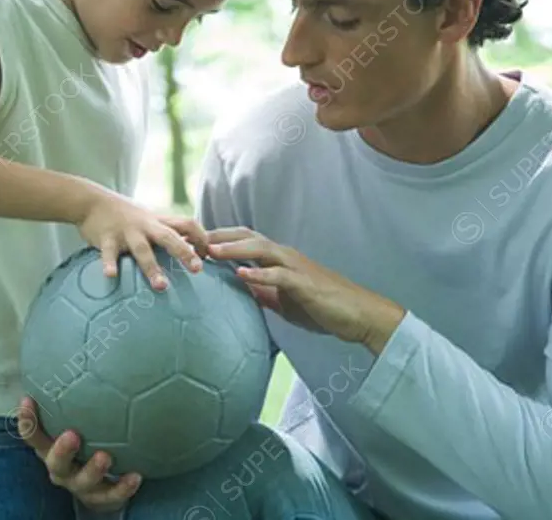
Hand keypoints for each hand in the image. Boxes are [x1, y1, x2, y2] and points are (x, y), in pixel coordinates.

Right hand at [17, 396, 141, 512]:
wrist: (102, 483)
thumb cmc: (89, 438)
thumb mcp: (78, 417)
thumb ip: (77, 389)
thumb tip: (85, 342)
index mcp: (51, 449)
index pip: (33, 435)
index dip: (27, 420)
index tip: (27, 399)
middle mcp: (62, 469)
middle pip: (53, 463)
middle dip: (60, 450)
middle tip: (72, 434)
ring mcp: (81, 485)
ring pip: (82, 482)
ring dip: (92, 470)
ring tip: (106, 456)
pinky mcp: (101, 499)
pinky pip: (112, 496)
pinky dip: (123, 487)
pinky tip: (137, 475)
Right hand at [76, 191, 206, 290]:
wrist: (92, 201)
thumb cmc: (125, 215)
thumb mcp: (149, 219)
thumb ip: (167, 231)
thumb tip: (193, 247)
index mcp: (158, 221)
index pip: (187, 224)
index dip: (201, 238)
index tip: (210, 255)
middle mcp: (145, 226)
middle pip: (169, 237)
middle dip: (184, 252)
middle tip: (198, 270)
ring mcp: (126, 232)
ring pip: (142, 250)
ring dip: (152, 268)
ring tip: (161, 286)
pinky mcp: (106, 238)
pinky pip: (109, 253)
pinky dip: (109, 264)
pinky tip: (110, 276)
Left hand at [207, 227, 405, 352]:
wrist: (358, 316)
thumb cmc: (322, 307)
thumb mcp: (284, 301)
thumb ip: (264, 292)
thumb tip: (240, 289)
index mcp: (279, 259)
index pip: (245, 241)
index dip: (220, 239)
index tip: (193, 242)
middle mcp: (286, 256)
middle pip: (248, 237)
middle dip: (220, 235)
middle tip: (193, 238)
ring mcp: (296, 267)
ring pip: (262, 249)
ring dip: (235, 249)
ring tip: (211, 250)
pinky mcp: (306, 283)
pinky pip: (280, 275)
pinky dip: (260, 274)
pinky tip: (242, 275)